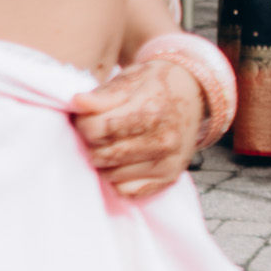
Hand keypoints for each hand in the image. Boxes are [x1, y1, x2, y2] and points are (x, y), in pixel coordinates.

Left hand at [70, 50, 218, 199]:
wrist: (193, 92)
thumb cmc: (156, 84)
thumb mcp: (129, 79)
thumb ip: (103, 95)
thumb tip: (78, 102)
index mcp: (151, 112)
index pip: (97, 130)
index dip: (84, 124)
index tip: (89, 117)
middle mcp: (163, 140)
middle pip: (102, 155)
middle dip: (92, 144)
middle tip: (99, 131)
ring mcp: (167, 162)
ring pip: (111, 175)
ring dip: (105, 162)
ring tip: (114, 143)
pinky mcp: (169, 177)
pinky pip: (128, 191)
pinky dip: (120, 179)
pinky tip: (125, 160)